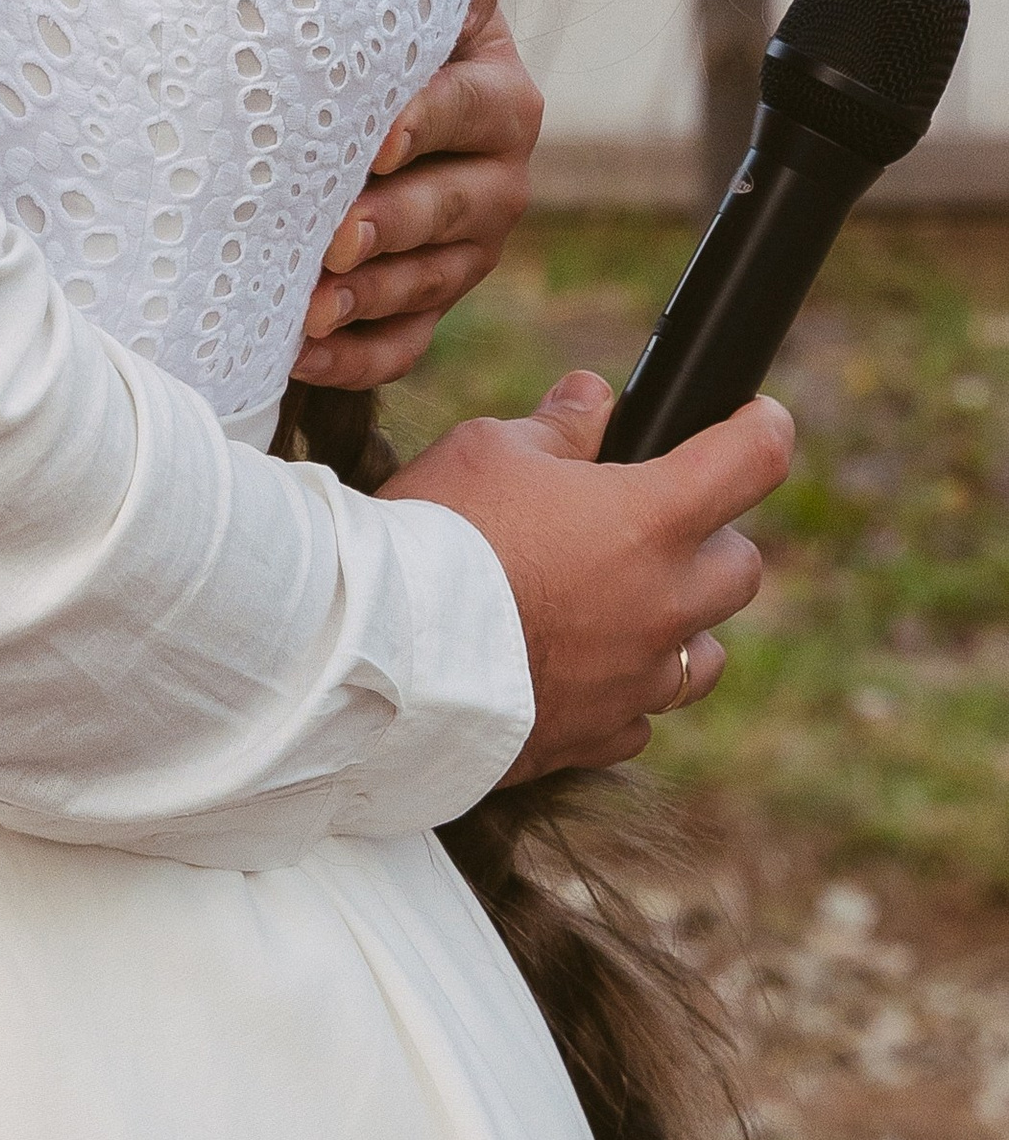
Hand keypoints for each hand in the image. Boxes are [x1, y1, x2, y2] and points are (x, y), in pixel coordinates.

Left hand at [292, 0, 542, 390]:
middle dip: (394, 225)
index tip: (376, 140)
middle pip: (457, 207)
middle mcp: (497, 175)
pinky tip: (300, 352)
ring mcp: (470, 247)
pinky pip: (408, 342)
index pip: (471, 107)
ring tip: (308, 307)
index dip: (427, 122)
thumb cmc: (367, 31)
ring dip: (369, 299)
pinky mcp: (432, 300)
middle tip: (334, 239)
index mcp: (497, 95)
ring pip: (433, 282)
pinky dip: (357, 356)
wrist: (361, 85)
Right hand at [386, 370, 791, 778]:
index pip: (753, 461)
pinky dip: (621, 689)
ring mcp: (636, 681)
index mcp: (649, 520)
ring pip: (704, 655)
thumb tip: (594, 402)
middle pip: (741, 567)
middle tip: (656, 522)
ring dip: (678, 624)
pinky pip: (639, 715)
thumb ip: (557, 428)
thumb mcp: (488, 449)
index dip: (762, 428)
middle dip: (711, 539)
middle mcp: (662, 605)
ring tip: (620, 604)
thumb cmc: (433, 533)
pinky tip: (574, 665)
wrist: (378, 655)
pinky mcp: (598, 738)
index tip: (757, 420)